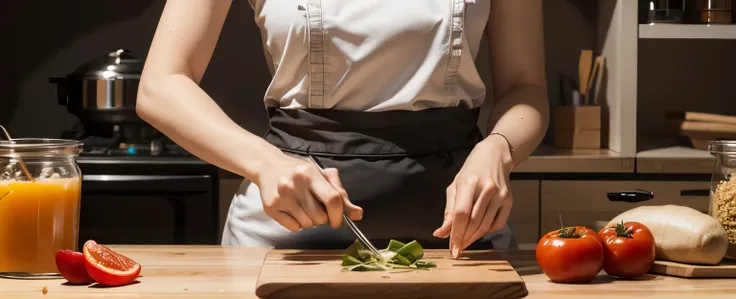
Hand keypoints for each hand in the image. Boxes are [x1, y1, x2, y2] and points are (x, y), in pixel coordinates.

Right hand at [255, 153, 363, 231]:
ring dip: (310, 221)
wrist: (269, 166)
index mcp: (310, 174)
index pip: (333, 199)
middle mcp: (295, 184)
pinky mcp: (270, 207)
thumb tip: (358, 214)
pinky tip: (293, 210)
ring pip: (307, 224)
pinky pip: (293, 228)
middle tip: (317, 208)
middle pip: (320, 217)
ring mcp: (281, 196)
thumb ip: (341, 195)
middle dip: (323, 218)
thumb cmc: (300, 173)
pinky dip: (297, 224)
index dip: (339, 215)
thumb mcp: (322, 177)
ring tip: (304, 207)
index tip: (338, 221)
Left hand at [433, 134, 514, 257]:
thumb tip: (440, 233)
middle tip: (457, 249)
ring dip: (474, 238)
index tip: (452, 249)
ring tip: (465, 243)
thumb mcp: (455, 187)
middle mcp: (487, 189)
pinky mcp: (509, 200)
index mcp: (469, 183)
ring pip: (486, 225)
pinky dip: (487, 232)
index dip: (456, 234)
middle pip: (474, 222)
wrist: (494, 157)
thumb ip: (449, 211)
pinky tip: (478, 233)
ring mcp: (500, 195)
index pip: (462, 214)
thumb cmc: (470, 172)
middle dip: (464, 239)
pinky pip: (498, 224)